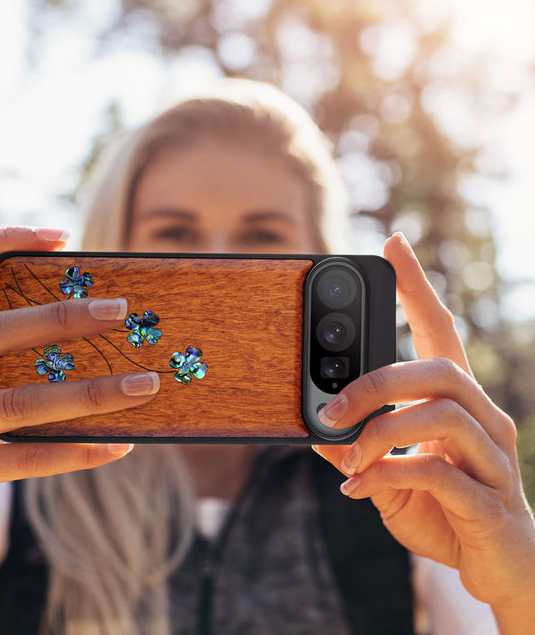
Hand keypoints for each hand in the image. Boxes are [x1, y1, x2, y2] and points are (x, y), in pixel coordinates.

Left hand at [313, 233, 534, 626]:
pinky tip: (359, 489)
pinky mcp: (491, 502)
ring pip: (442, 414)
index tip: (393, 244)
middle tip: (330, 407)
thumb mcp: (389, 476)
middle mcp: (485, 419)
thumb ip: (358, 451)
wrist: (500, 570)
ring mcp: (494, 459)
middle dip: (376, 382)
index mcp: (457, 403)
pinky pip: (439, 473)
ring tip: (347, 457)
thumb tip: (315, 431)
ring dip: (380, 432)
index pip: (440, 330)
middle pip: (439, 369)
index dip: (417, 287)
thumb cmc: (445, 512)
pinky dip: (388, 475)